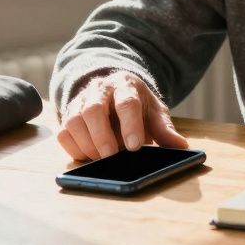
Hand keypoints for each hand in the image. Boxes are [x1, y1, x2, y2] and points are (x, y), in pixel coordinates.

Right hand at [56, 71, 188, 160]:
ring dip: (87, 144)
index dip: (130, 125)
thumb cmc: (136, 104)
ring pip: (74, 121)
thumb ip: (165, 128)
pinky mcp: (67, 116)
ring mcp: (81, 101)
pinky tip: (88, 157)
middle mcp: (100, 89)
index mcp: (125, 85)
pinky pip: (63, 133)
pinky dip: (74, 149)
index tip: (134, 147)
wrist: (112, 89)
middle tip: (111, 157)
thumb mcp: (154, 111)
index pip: (127, 103)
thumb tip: (181, 147)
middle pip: (93, 109)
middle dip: (102, 136)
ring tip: (102, 158)